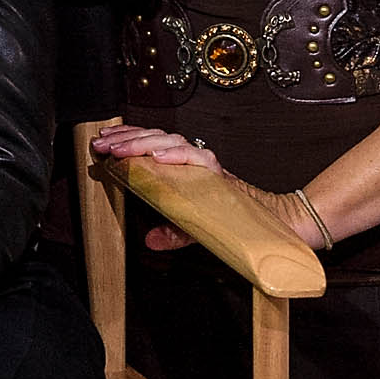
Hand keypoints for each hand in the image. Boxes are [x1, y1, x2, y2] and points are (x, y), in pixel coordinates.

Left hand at [87, 124, 321, 251]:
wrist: (276, 226)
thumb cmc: (236, 221)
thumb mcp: (197, 229)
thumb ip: (174, 232)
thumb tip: (149, 240)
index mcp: (186, 168)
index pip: (152, 145)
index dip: (128, 139)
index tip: (104, 141)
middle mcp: (196, 162)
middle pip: (158, 138)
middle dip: (127, 138)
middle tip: (102, 143)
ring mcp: (208, 166)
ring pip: (174, 142)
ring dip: (145, 143)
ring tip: (120, 148)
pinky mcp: (222, 176)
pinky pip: (199, 159)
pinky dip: (178, 155)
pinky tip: (158, 157)